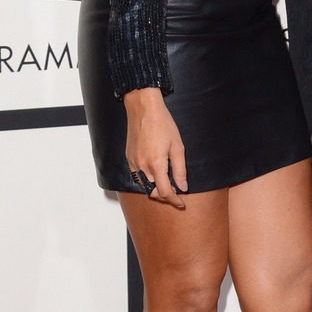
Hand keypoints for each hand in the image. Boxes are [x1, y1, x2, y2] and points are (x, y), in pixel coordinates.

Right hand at [123, 88, 187, 206]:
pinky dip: (147, 178)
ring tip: (167, 182)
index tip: (181, 203)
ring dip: (155, 187)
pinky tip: (156, 171)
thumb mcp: (177, 147)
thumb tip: (183, 187)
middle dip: (165, 195)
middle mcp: (142, 166)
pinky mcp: (129, 158)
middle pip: (153, 191)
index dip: (174, 200)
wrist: (144, 109)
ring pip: (145, 184)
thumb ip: (180, 170)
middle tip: (177, 192)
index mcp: (156, 164)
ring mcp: (134, 162)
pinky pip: (138, 175)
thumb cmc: (162, 124)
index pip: (164, 192)